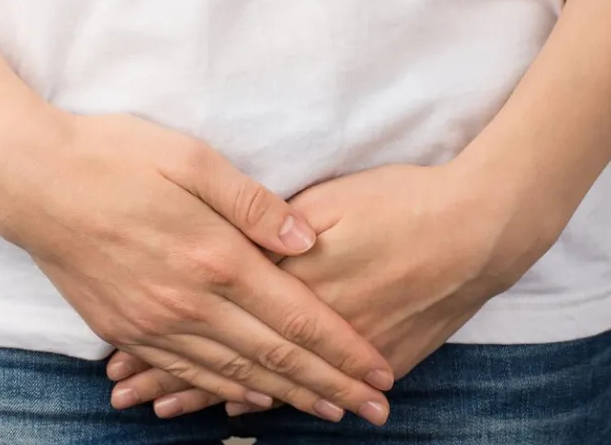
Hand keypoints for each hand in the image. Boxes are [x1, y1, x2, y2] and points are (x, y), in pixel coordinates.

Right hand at [0, 106, 394, 423]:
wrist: (28, 180)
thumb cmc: (112, 157)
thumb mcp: (191, 159)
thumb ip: (253, 205)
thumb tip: (309, 240)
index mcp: (214, 258)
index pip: (296, 318)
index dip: (343, 349)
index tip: (380, 371)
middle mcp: (187, 303)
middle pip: (274, 357)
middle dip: (331, 387)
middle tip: (374, 411)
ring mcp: (153, 322)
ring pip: (232, 375)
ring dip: (286, 397)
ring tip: (327, 412)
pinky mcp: (124, 328)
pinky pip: (184, 373)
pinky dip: (223, 392)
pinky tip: (249, 401)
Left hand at [105, 161, 559, 416]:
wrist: (483, 228)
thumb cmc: (406, 201)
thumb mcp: (333, 199)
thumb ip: (275, 226)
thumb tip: (229, 249)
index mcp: (296, 279)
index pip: (217, 318)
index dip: (171, 342)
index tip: (126, 363)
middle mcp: (313, 323)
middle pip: (233, 356)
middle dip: (178, 380)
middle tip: (132, 400)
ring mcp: (343, 346)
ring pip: (268, 378)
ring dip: (216, 395)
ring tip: (170, 411)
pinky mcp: (376, 353)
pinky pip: (313, 385)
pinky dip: (274, 399)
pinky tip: (247, 410)